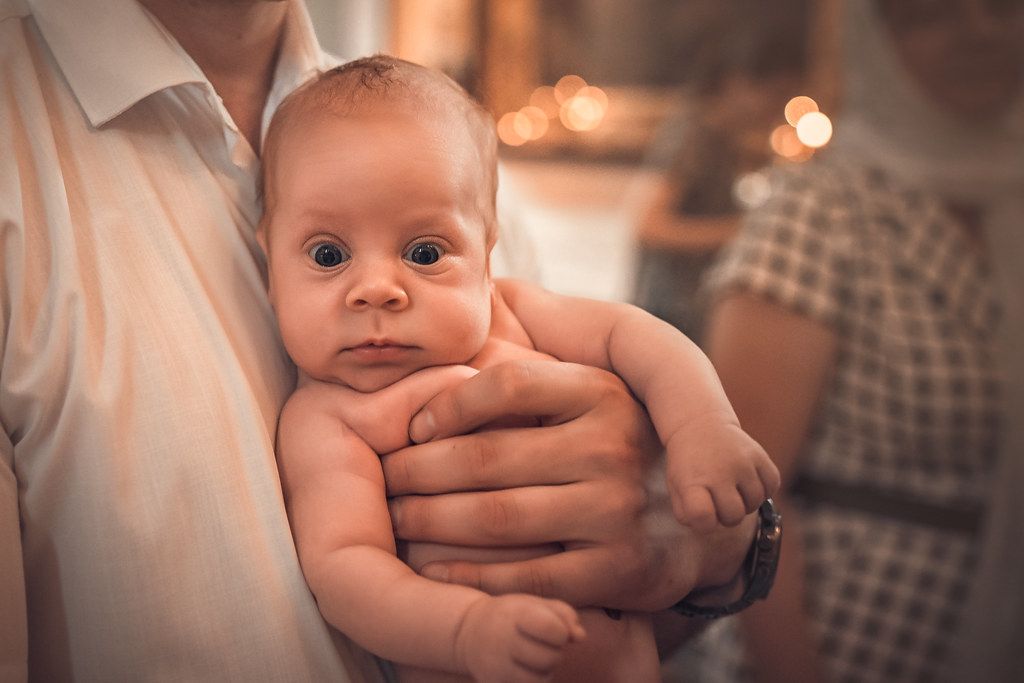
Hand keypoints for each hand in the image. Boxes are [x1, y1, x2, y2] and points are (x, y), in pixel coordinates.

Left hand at [382, 360, 756, 610]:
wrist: (690, 527)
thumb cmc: (614, 445)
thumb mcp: (595, 384)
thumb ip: (538, 344)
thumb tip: (479, 288)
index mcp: (603, 391)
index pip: (508, 383)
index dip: (446, 404)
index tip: (410, 426)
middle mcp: (615, 445)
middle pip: (487, 457)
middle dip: (416, 471)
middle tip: (384, 479)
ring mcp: (619, 510)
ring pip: (495, 518)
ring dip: (429, 522)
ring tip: (396, 520)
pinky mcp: (619, 570)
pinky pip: (522, 577)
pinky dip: (467, 577)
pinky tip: (434, 571)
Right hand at [456, 594, 583, 681]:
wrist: (468, 631)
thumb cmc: (512, 615)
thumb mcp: (535, 604)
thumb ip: (564, 614)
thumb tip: (580, 637)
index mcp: (515, 614)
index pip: (554, 630)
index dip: (561, 632)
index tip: (552, 629)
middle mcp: (502, 640)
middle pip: (551, 658)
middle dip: (555, 652)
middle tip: (542, 644)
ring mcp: (495, 666)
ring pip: (541, 680)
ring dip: (545, 670)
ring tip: (533, 657)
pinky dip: (532, 681)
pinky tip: (524, 669)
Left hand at [666, 413, 779, 532]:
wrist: (700, 427)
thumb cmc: (688, 466)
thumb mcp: (677, 488)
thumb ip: (687, 513)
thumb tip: (709, 524)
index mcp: (691, 481)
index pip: (702, 515)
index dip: (704, 523)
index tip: (703, 512)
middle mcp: (718, 471)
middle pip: (733, 517)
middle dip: (727, 516)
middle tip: (718, 500)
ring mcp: (741, 462)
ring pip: (755, 504)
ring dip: (745, 503)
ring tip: (732, 488)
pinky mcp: (759, 454)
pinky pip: (772, 486)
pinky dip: (763, 489)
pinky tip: (748, 481)